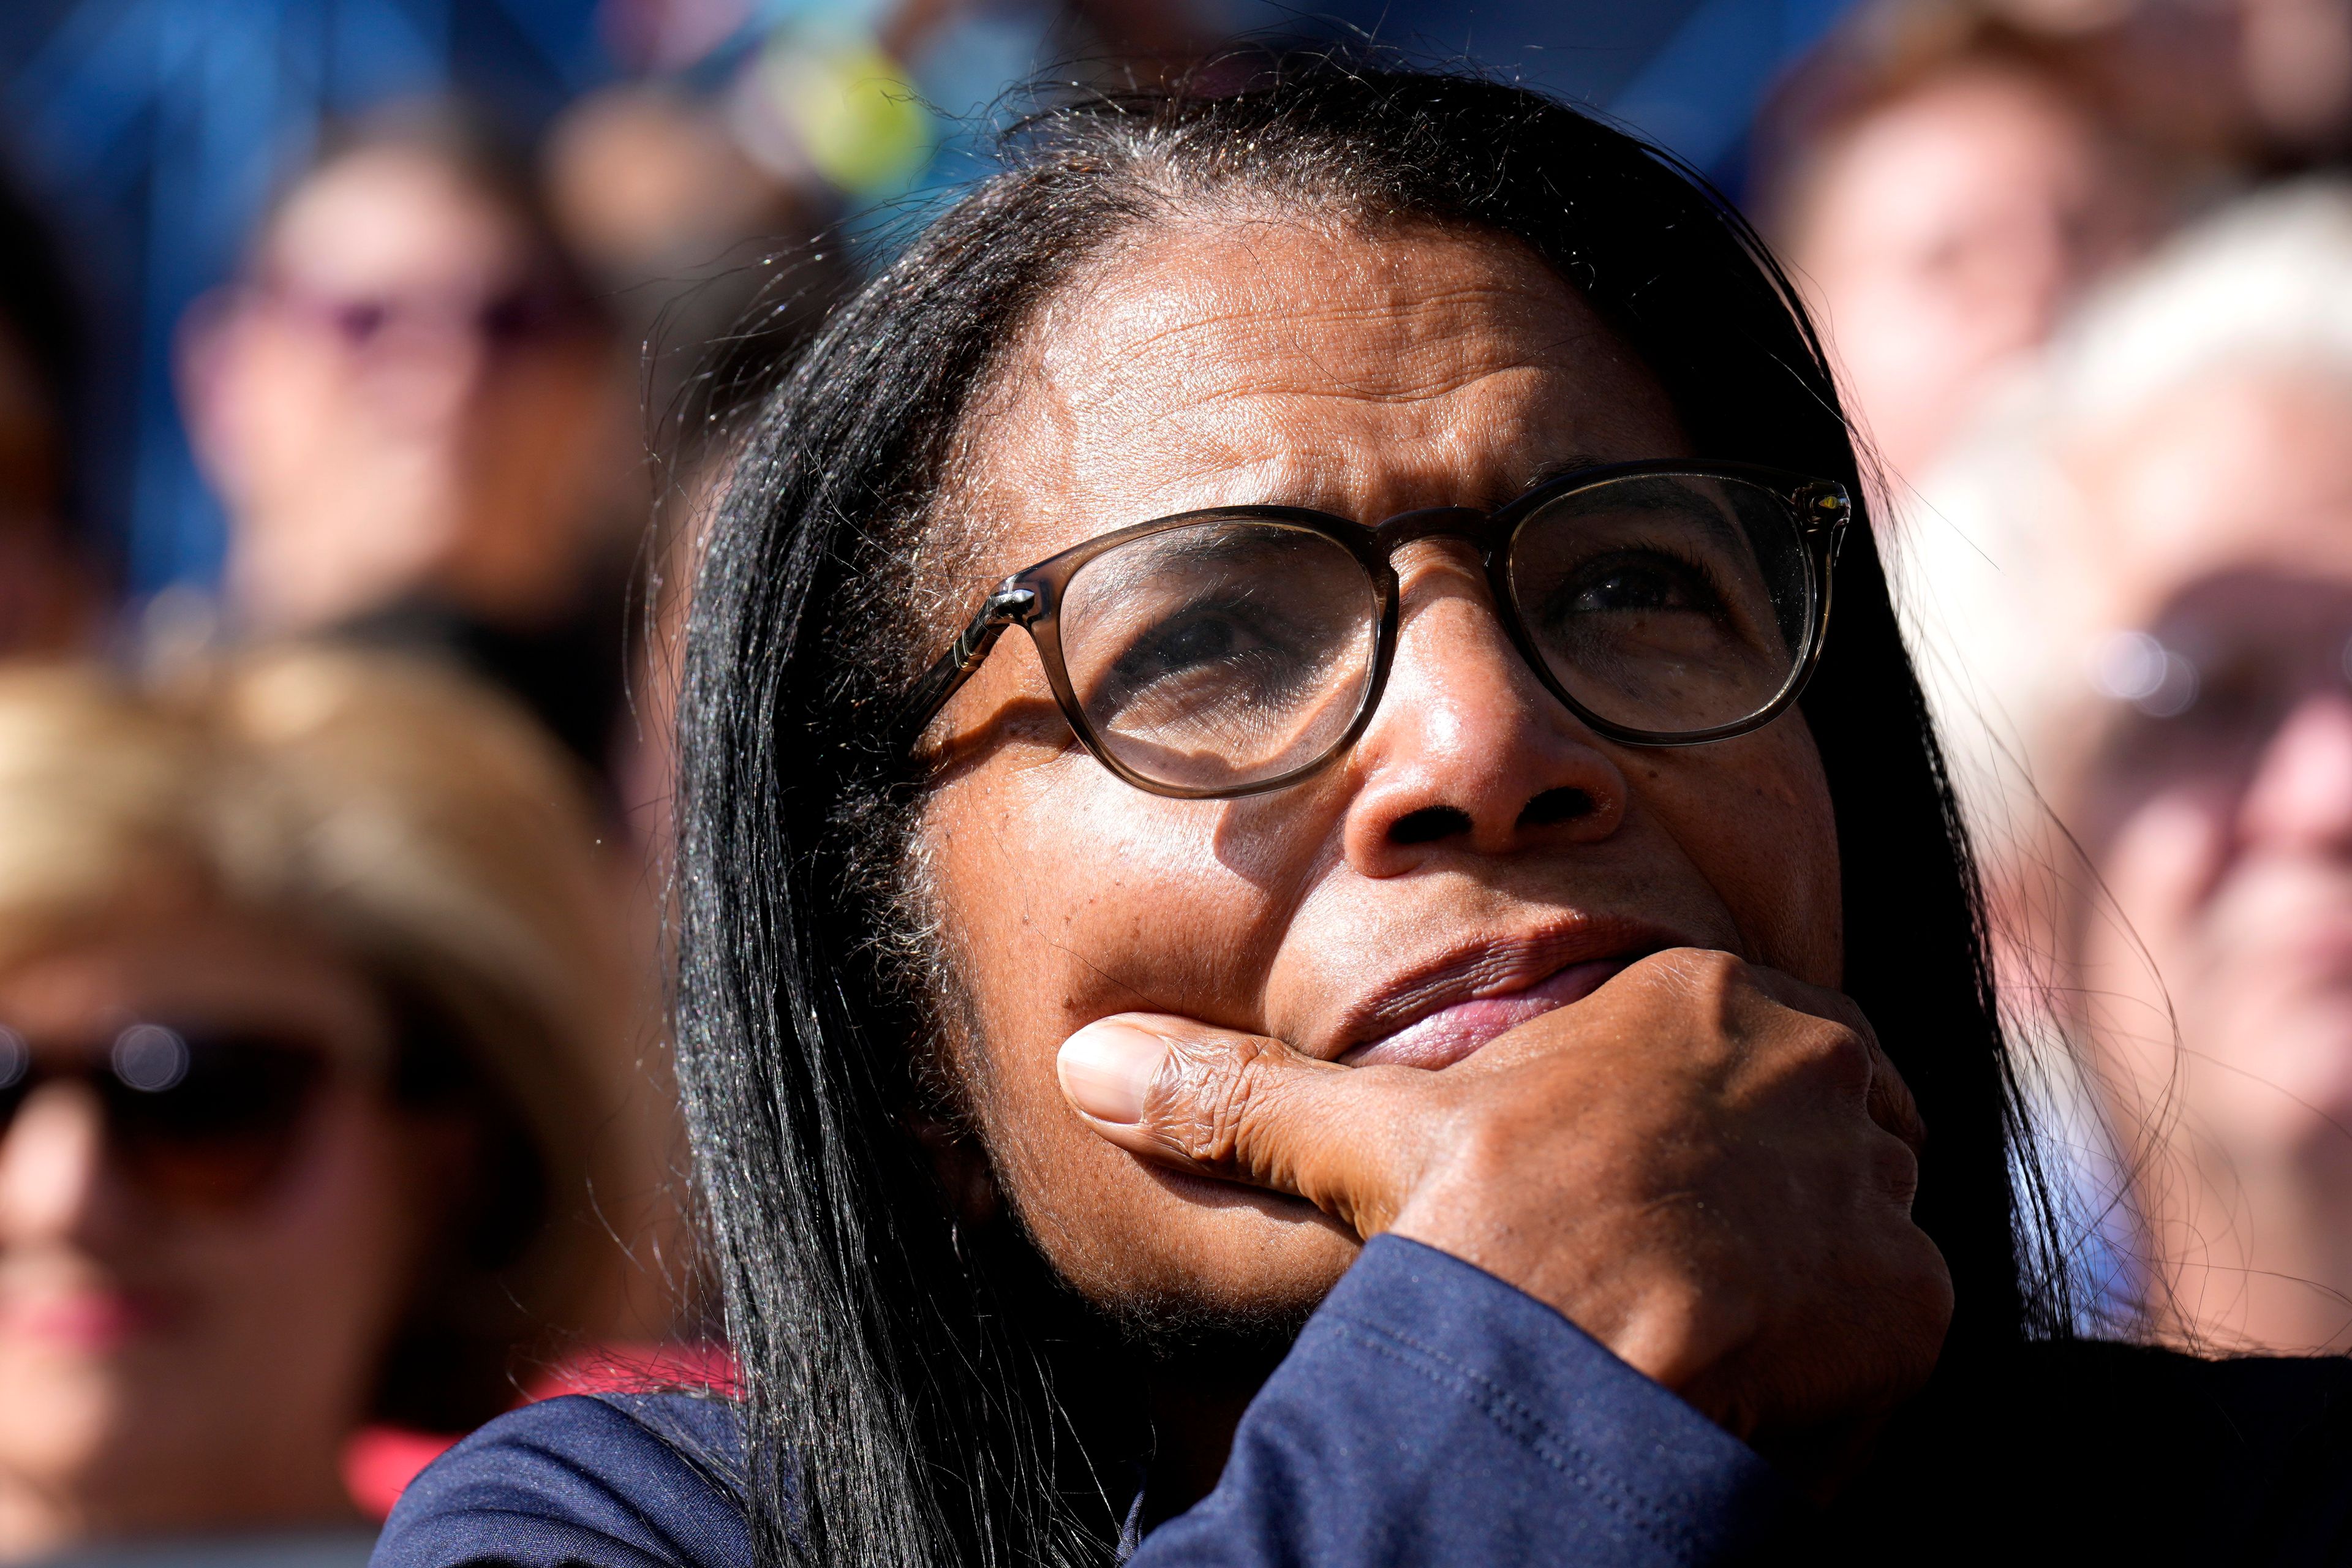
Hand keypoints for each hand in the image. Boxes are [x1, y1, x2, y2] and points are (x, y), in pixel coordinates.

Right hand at [1055, 947, 1952, 1453]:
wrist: (1561, 1377)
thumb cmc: (1469, 1233)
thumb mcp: (1356, 1144)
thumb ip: (1238, 1090)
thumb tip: (1090, 1064)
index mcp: (1698, 999)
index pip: (1742, 1036)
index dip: (1693, 1114)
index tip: (1648, 1182)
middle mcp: (1810, 1068)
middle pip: (1820, 1118)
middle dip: (1765, 1182)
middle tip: (1678, 1259)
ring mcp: (1871, 1180)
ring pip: (1865, 1211)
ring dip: (1808, 1264)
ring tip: (1707, 1322)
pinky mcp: (1911, 1296)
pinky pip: (1900, 1313)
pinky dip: (1839, 1355)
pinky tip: (1743, 1376)